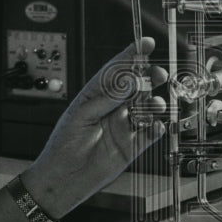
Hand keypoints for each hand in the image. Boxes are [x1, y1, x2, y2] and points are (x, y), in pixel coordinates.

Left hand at [21, 37, 166, 218]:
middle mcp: (112, 109)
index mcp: (96, 96)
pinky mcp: (131, 146)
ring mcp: (123, 127)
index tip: (146, 44)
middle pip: (136, 87)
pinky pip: (149, 134)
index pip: (116, 72)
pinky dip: (156, 128)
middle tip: (158, 74)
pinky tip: (158, 125)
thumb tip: (129, 80)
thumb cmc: (63, 145)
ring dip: (154, 103)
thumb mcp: (81, 116)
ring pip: (145, 109)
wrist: (63, 178)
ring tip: (154, 103)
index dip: (131, 56)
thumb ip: (107, 98)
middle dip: (149, 78)